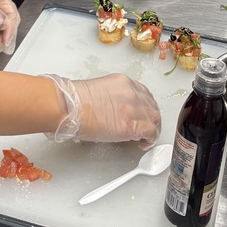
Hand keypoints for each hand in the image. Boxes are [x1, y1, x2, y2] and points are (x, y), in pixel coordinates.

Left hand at [0, 0, 19, 53]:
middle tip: (1, 47)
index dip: (10, 29)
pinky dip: (0, 33)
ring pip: (7, 22)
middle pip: (12, 18)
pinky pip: (1, 23)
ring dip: (5, 36)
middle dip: (9, 35)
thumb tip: (1, 23)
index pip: (11, 13)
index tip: (5, 41)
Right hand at [43, 73, 160, 147]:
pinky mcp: (133, 125)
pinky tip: (143, 144)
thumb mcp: (100, 90)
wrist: (71, 107)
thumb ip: (114, 98)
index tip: (142, 115)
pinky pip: (151, 133)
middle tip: (145, 128)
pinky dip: (150, 140)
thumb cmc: (76, 101)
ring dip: (152, 129)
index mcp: (124, 82)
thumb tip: (117, 111)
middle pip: (152, 106)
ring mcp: (135, 108)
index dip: (145, 107)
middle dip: (151, 118)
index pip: (145, 94)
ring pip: (155, 119)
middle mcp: (133, 92)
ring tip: (144, 137)